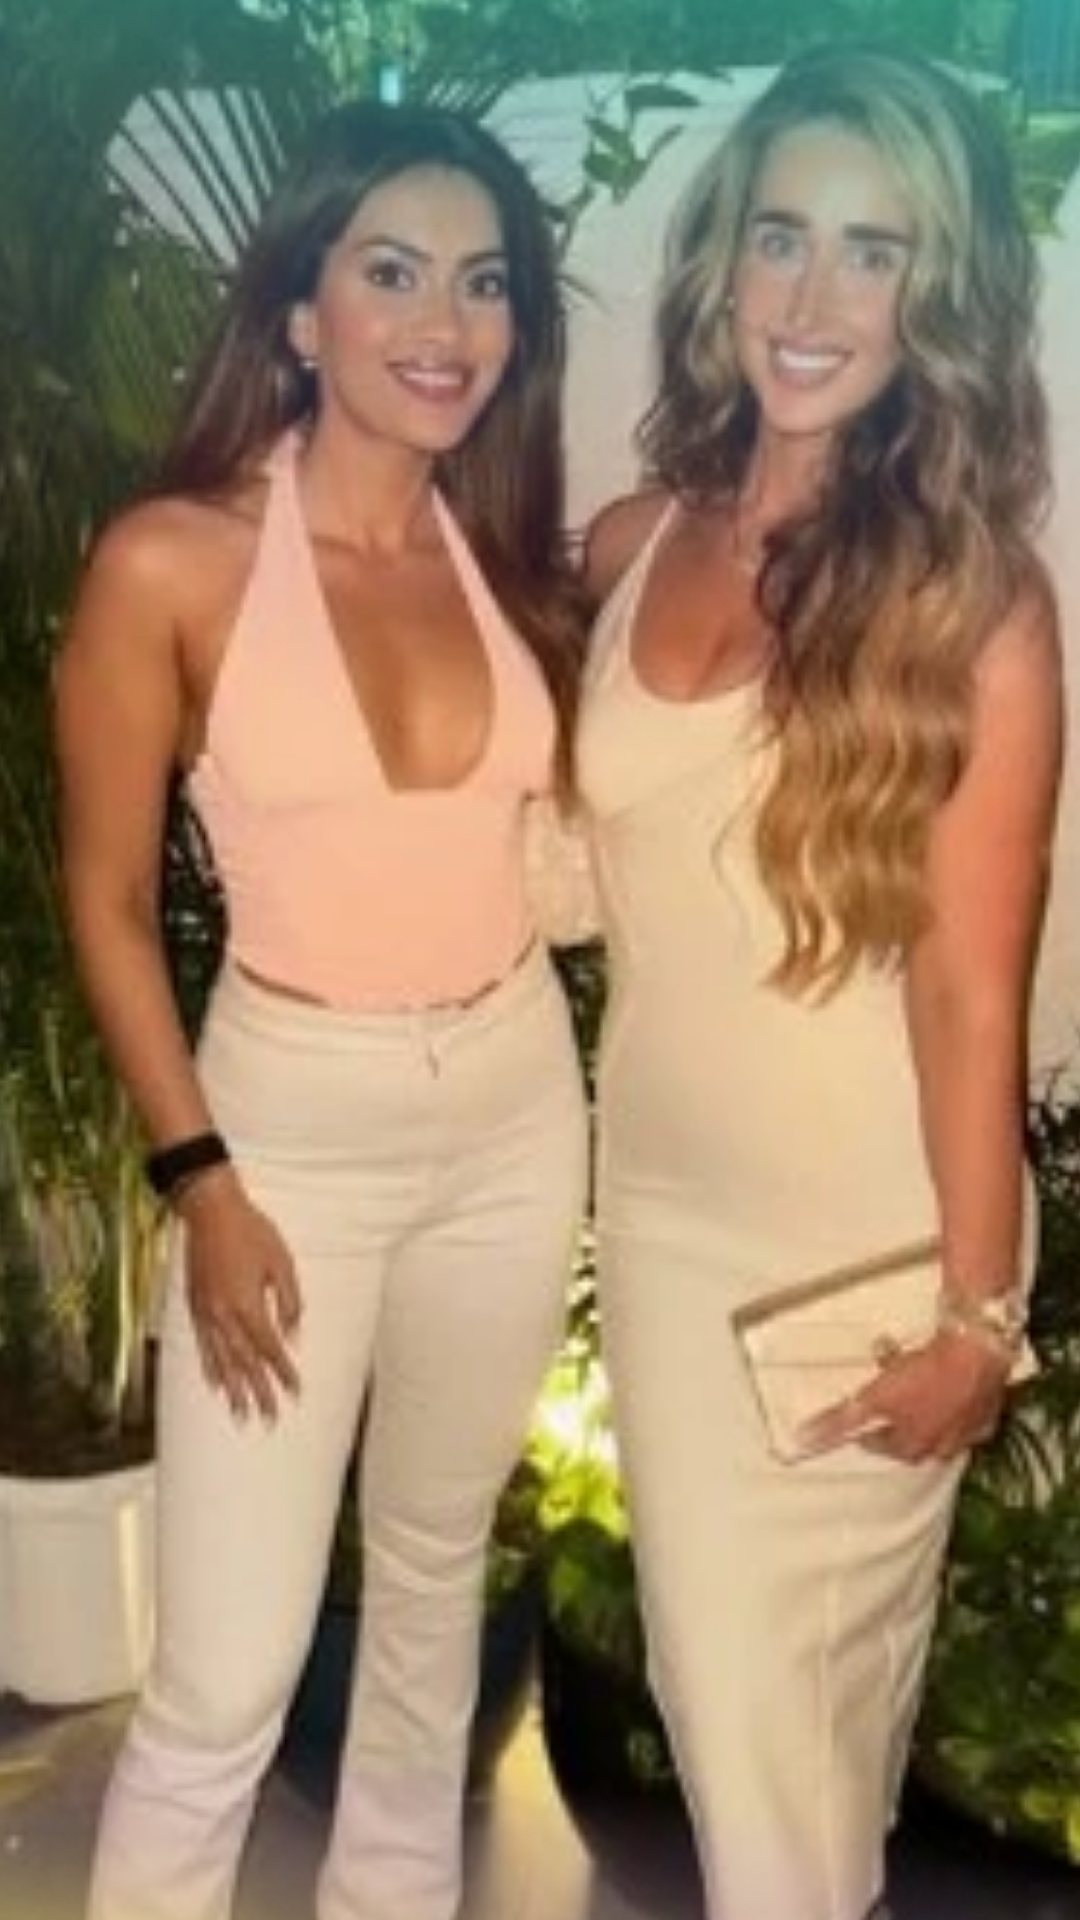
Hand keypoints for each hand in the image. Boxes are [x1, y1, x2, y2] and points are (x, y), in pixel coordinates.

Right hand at [176, 1167, 301, 1420]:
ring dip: (233, 1390)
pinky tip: (215, 1384)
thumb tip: (293, 1335)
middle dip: (259, 1392)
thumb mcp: (282, 1263)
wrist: (210, 1210)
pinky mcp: (194, 1306)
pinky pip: (203, 1346)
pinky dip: (210, 1368)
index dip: (283, 1372)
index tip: (295, 1391)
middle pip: (245, 1363)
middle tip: (270, 1418)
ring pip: (221, 1361)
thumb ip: (290, 1302)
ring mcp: (206, 1314)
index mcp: (249, 1305)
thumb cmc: (251, 1231)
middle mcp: (224, 1316)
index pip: (270, 1348)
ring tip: (241, 1414)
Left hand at [800, 1327, 1010, 1463]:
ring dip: (921, 1397)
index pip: (881, 1445)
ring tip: (908, 1366)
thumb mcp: (874, 1399)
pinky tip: (943, 1364)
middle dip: (895, 1411)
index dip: (866, 1425)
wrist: (975, 1351)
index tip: (858, 1412)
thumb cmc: (926, 1378)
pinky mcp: (988, 1404)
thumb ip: (841, 1422)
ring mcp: (970, 1427)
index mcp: (915, 1448)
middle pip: (911, 1434)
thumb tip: (804, 1441)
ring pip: (938, 1417)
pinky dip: (950, 1386)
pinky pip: (962, 1399)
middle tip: (885, 1388)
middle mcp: (946, 1445)